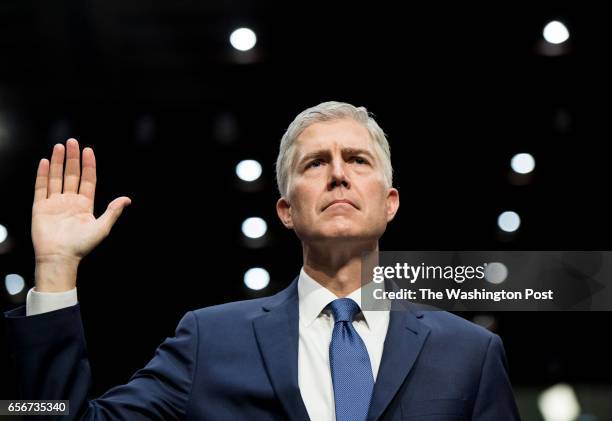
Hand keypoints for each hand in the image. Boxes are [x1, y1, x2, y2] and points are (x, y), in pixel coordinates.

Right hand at [32, 138, 130, 290]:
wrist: (60, 257)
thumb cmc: (82, 245)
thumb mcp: (102, 227)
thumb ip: (113, 211)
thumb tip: (127, 199)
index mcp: (85, 204)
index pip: (87, 180)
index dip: (88, 165)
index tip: (88, 150)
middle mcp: (69, 201)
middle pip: (71, 174)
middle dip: (72, 158)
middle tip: (72, 141)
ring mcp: (54, 203)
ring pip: (56, 177)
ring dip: (57, 162)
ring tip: (59, 146)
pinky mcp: (40, 207)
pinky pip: (41, 187)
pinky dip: (42, 174)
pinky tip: (44, 161)